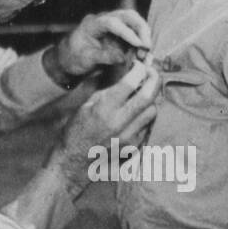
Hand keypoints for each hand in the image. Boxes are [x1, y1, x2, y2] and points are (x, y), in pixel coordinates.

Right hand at [48, 65, 159, 195]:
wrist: (73, 162)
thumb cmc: (76, 131)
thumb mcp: (85, 105)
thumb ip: (106, 91)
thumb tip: (125, 76)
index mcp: (104, 109)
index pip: (131, 83)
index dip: (139, 70)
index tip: (140, 66)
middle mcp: (119, 123)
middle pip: (148, 96)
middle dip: (154, 80)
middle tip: (152, 73)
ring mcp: (128, 138)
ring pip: (152, 112)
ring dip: (151, 100)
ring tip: (144, 94)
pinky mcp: (133, 148)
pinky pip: (147, 127)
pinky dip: (144, 117)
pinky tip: (136, 114)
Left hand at [56, 9, 152, 78]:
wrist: (69, 58)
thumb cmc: (74, 57)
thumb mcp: (87, 59)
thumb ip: (104, 57)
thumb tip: (122, 58)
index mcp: (93, 24)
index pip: (112, 23)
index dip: (127, 32)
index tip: (138, 44)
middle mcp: (104, 20)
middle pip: (127, 15)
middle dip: (140, 28)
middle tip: (147, 45)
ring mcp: (113, 25)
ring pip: (133, 21)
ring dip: (143, 34)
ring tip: (146, 52)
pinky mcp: (118, 34)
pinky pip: (133, 33)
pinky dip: (140, 41)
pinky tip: (143, 53)